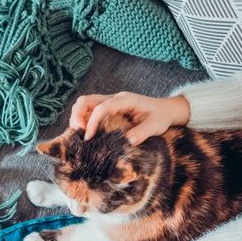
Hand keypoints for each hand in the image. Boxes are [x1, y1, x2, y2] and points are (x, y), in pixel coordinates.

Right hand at [69, 92, 190, 144]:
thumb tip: (127, 141)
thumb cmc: (160, 116)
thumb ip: (143, 133)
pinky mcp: (106, 110)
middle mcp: (113, 99)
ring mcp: (108, 103)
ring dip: (77, 119)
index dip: (92, 122)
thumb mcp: (156, 125)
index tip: (89, 138)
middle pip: (85, 101)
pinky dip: (82, 122)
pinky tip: (85, 135)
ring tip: (79, 137)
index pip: (102, 107)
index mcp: (124, 100)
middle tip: (78, 135)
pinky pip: (88, 113)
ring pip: (84, 105)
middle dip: (77, 116)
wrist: (164, 110)